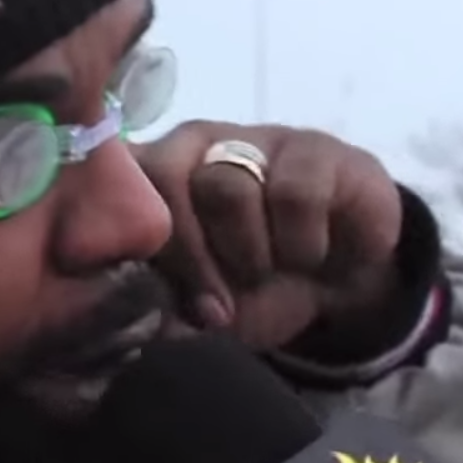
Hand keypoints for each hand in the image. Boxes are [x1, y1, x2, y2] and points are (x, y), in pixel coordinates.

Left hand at [136, 121, 402, 350]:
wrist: (346, 287)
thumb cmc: (258, 291)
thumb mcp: (202, 311)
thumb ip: (161, 306)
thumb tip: (131, 323)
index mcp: (152, 178)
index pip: (116, 182)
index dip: (130, 239)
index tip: (149, 298)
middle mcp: (196, 145)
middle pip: (166, 176)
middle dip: (188, 257)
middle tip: (214, 309)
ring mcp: (255, 139)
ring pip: (227, 187)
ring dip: (248, 253)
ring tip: (268, 273)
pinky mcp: (317, 149)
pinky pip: (295, 194)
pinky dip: (301, 244)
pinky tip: (309, 256)